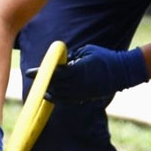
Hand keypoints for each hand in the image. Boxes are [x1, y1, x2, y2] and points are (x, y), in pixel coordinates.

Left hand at [26, 44, 148, 103]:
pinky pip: (69, 100)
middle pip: (55, 84)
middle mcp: (78, 82)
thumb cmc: (104, 57)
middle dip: (43, 82)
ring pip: (60, 95)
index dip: (41, 73)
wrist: (121, 72)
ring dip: (49, 92)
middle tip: (33, 80)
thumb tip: (62, 61)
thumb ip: (73, 56)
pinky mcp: (86, 97)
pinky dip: (59, 99)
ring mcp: (82, 91)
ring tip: (42, 90)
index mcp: (78, 69)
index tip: (29, 73)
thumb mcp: (87, 50)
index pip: (55, 72)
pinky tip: (51, 97)